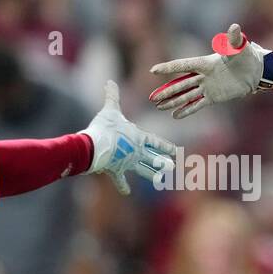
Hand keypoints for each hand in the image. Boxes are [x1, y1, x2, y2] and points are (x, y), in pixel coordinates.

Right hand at [82, 80, 175, 194]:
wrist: (96, 146)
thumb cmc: (105, 126)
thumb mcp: (110, 109)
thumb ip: (112, 95)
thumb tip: (109, 81)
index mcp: (139, 138)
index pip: (156, 142)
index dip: (166, 146)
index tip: (176, 151)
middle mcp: (137, 151)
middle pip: (153, 158)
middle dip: (163, 162)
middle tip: (172, 167)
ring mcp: (128, 162)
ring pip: (143, 170)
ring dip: (151, 175)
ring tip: (160, 180)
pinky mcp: (116, 170)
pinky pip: (120, 180)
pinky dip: (123, 186)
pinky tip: (127, 193)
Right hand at [149, 23, 269, 118]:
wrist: (255, 72)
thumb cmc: (247, 56)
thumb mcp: (239, 48)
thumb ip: (234, 39)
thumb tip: (235, 27)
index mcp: (205, 63)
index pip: (183, 66)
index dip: (169, 68)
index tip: (154, 70)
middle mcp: (203, 75)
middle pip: (180, 84)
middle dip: (167, 91)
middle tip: (152, 98)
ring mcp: (207, 87)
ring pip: (186, 95)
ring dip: (173, 101)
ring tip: (159, 107)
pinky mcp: (213, 97)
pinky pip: (197, 104)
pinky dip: (186, 110)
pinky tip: (175, 115)